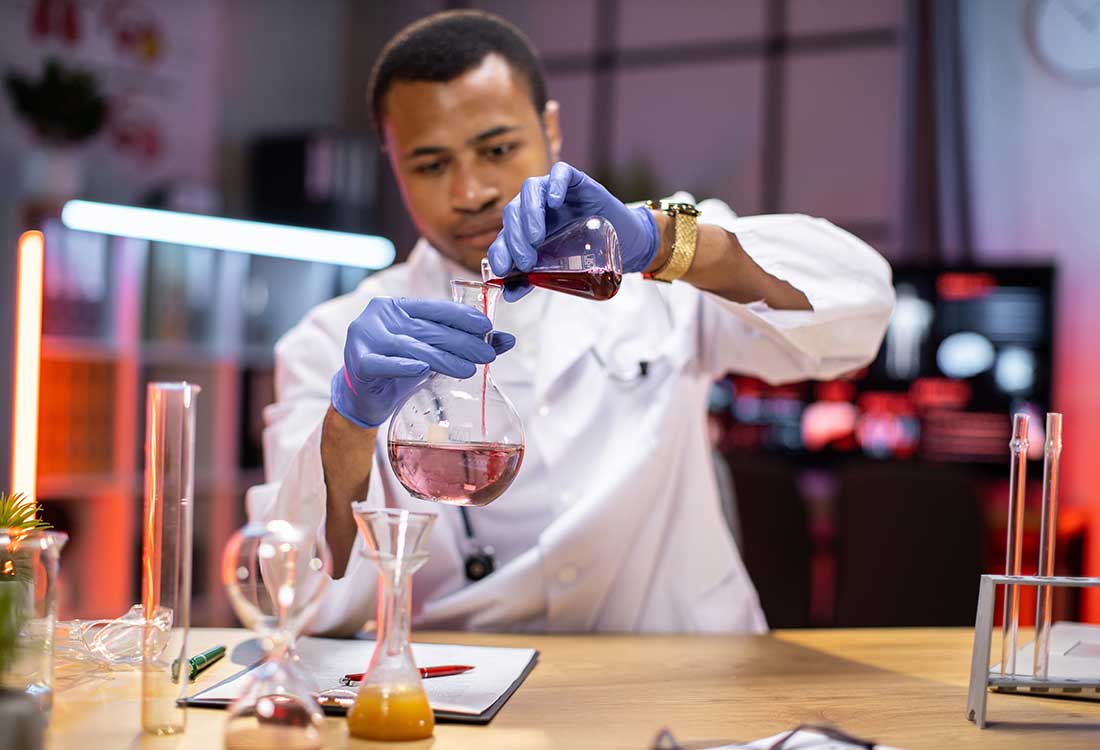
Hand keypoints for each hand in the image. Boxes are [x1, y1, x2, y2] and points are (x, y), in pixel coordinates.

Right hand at [331, 297, 515, 428]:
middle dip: (461, 342)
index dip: (461, 315)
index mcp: (395, 307)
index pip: (433, 307)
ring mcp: (365, 337)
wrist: (365, 397)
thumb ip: (463, 343)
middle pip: (427, 329)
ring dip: (443, 358)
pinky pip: (384, 363)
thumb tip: (508, 340)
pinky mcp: (358, 362)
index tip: (486, 326)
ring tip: (470, 369)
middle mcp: (379, 316)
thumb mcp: (433, 353)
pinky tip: (423, 369)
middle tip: (487, 354)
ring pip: (412, 347)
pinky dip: (404, 365)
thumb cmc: (400, 369)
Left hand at [487, 161, 658, 300]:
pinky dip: (555, 184)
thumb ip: (532, 279)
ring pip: (530, 189)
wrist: (623, 242)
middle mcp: (536, 207)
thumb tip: (508, 294)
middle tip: (526, 260)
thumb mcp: (558, 269)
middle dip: (515, 237)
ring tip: (536, 238)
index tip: (503, 270)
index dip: (500, 251)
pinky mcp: (576, 181)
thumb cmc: (588, 253)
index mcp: (526, 228)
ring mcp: (554, 192)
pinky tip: (556, 203)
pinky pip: (561, 172)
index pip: (504, 235)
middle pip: (513, 211)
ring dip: (529, 214)